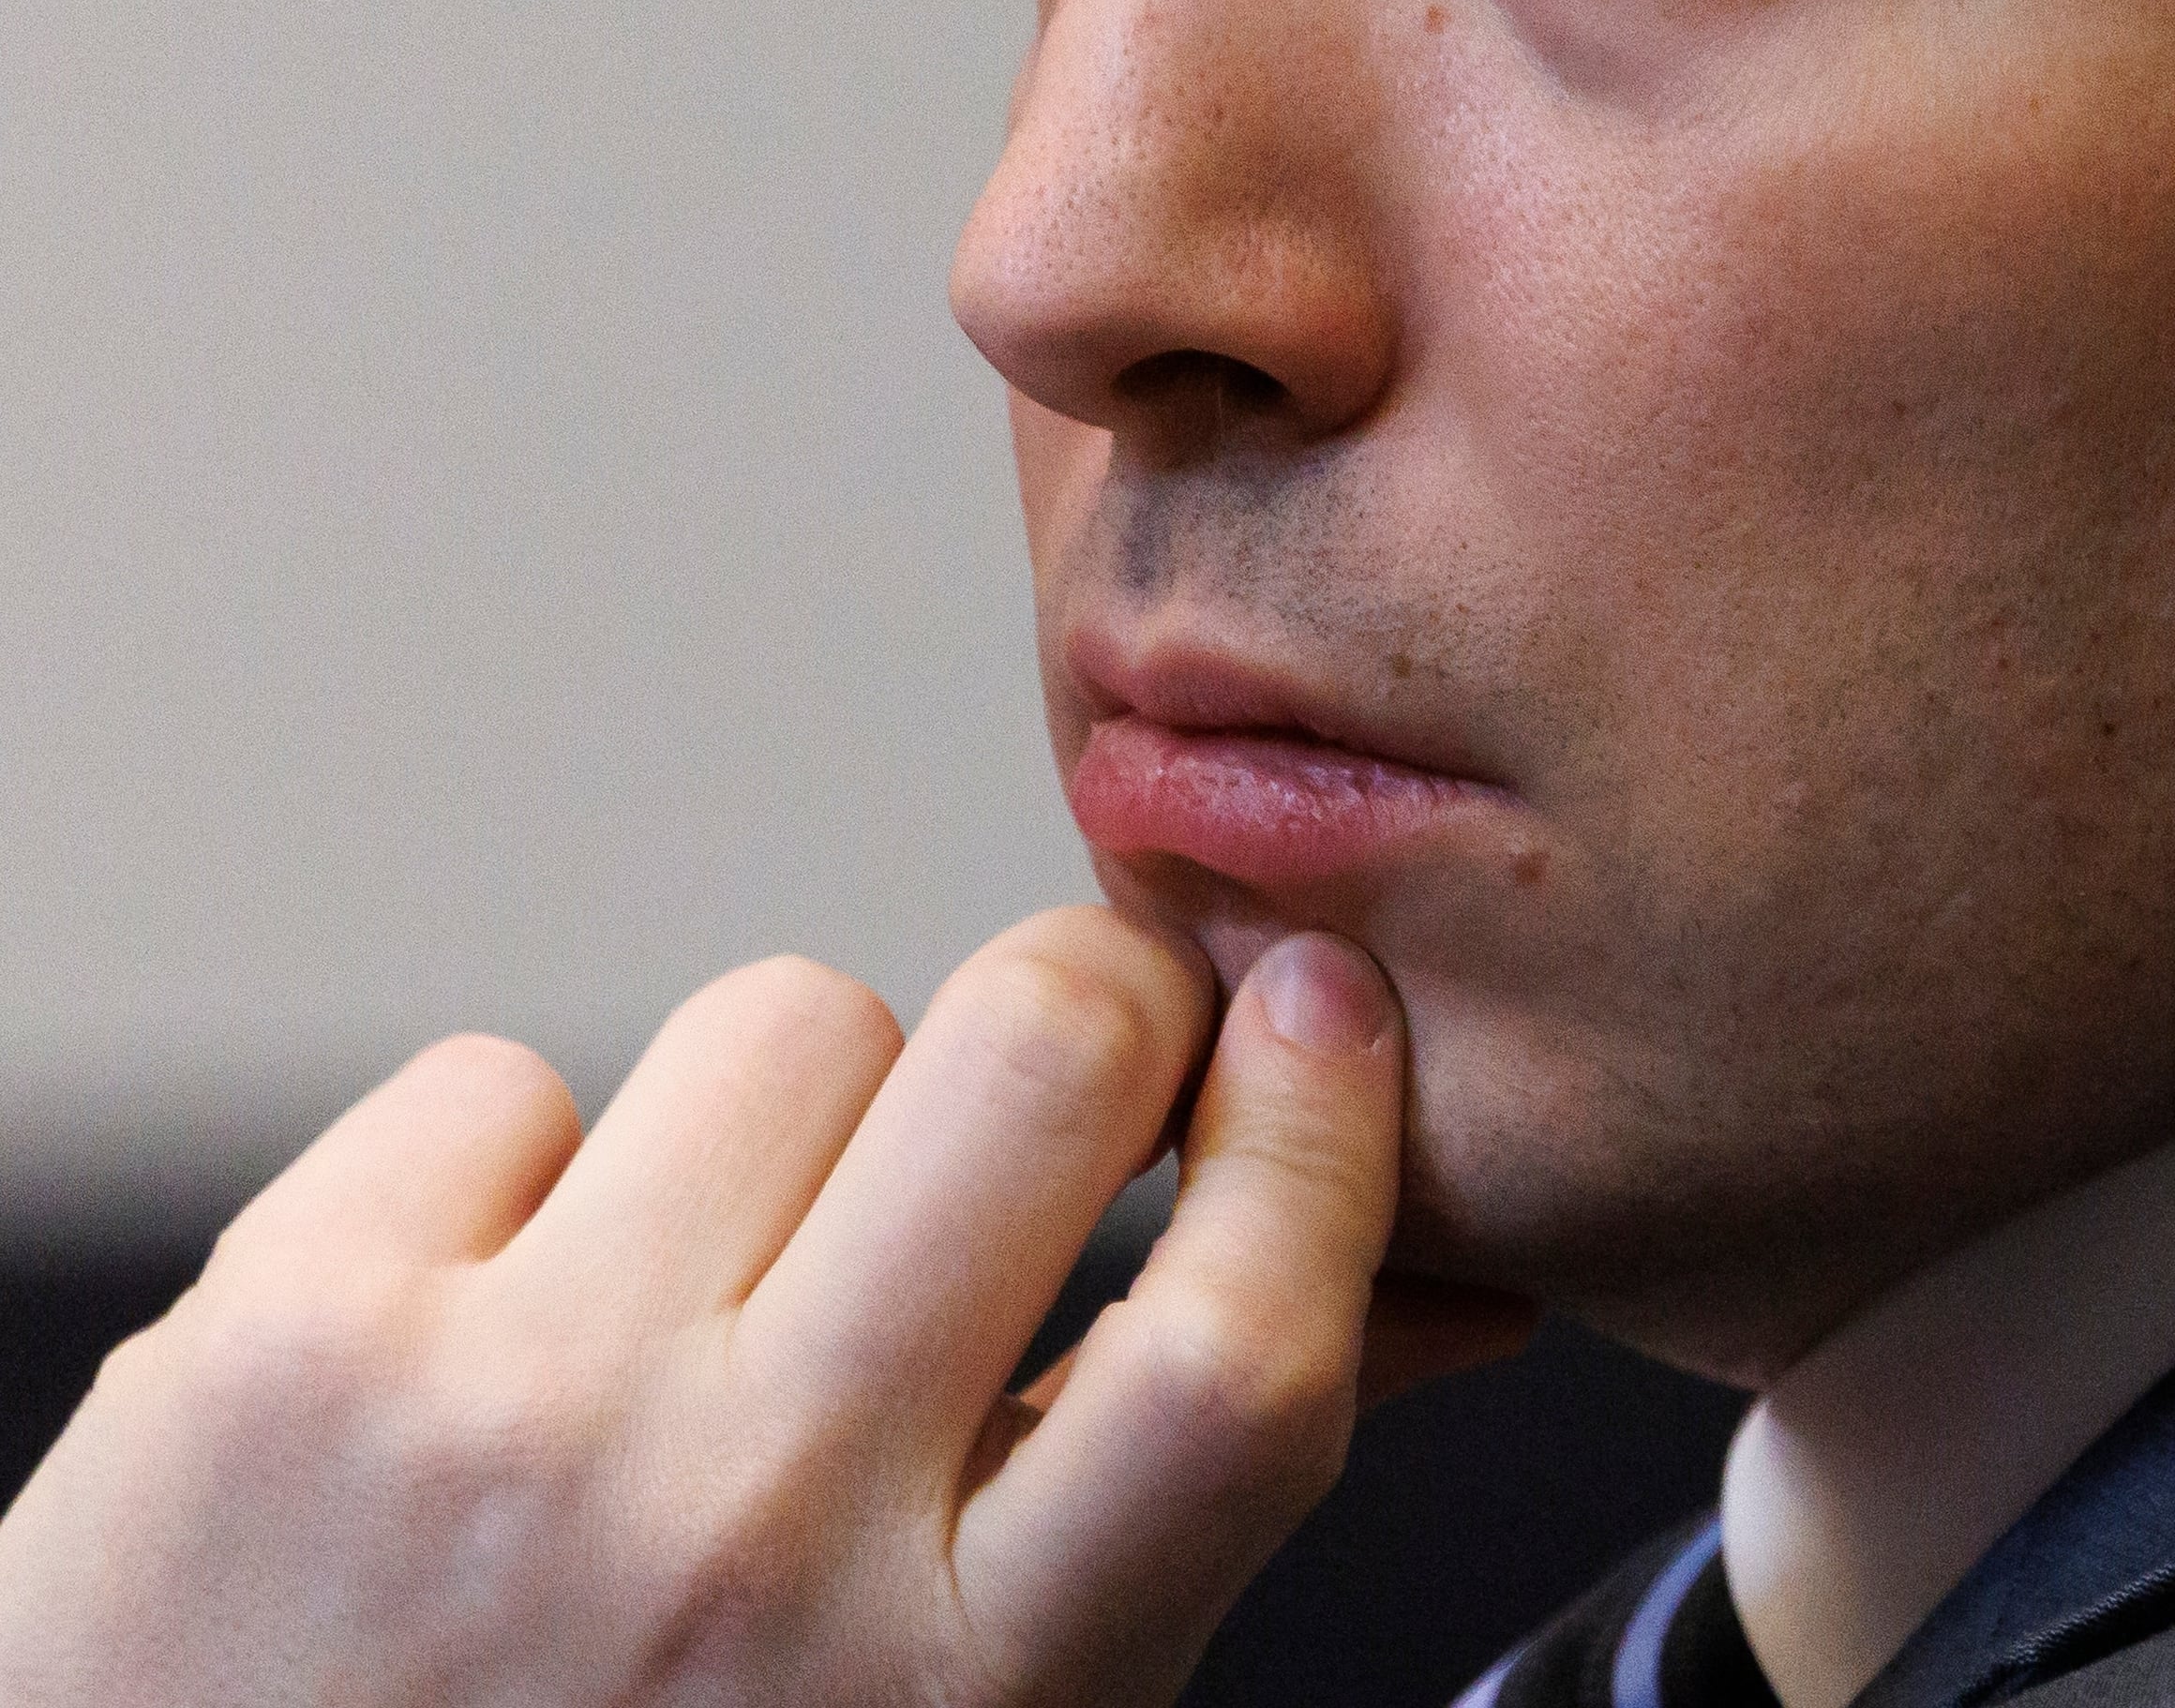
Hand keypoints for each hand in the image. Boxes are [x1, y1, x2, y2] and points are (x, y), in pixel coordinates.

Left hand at [0, 910, 1530, 1704]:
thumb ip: (1173, 1505)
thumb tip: (1420, 1278)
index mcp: (961, 1693)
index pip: (1237, 1353)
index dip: (1319, 1135)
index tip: (1318, 1017)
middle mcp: (749, 1543)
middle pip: (1035, 1064)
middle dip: (1091, 1000)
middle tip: (1065, 1054)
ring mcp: (511, 1425)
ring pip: (787, 1018)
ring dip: (789, 1116)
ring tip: (707, 1282)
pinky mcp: (288, 1342)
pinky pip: (504, 1079)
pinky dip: (523, 1173)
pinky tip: (491, 1330)